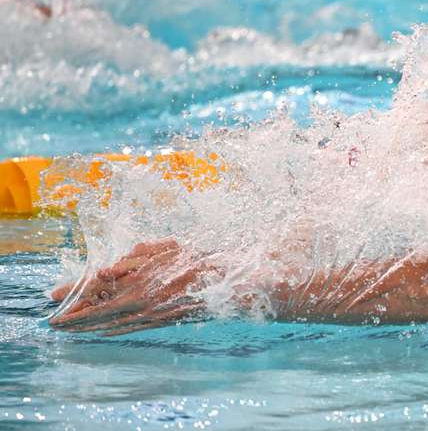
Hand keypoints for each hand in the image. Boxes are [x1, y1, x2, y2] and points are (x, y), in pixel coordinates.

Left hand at [49, 239, 212, 335]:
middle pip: (97, 312)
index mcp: (137, 282)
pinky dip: (109, 330)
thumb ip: (132, 258)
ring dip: (86, 327)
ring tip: (69, 329)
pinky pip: (127, 329)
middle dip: (72, 317)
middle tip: (53, 322)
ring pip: (109, 324)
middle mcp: (139, 302)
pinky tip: (100, 331)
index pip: (95, 289)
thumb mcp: (163, 248)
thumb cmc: (194, 259)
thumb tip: (104, 271)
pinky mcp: (158, 322)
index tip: (53, 296)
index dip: (73, 294)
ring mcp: (148, 315)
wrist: (221, 282)